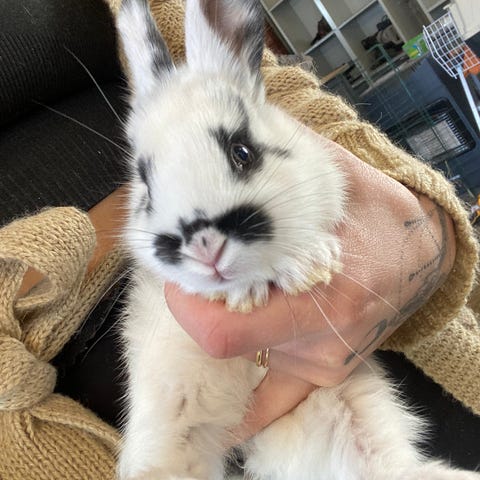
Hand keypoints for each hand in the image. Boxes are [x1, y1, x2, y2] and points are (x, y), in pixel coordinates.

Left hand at [165, 141, 455, 443]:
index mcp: (325, 297)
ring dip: (224, 325)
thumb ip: (281, 155)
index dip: (187, 306)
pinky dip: (247, 408)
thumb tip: (231, 128)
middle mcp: (322, 342)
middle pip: (226, 344)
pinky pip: (276, 402)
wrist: (420, 257)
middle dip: (200, 308)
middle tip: (198, 275)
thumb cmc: (378, 215)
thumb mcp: (336, 176)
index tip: (181, 273)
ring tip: (230, 292)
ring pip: (244, 359)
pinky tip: (223, 417)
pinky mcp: (324, 372)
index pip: (223, 331)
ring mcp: (322, 364)